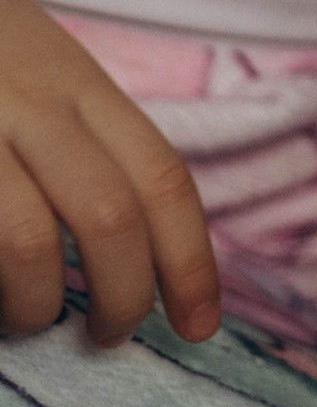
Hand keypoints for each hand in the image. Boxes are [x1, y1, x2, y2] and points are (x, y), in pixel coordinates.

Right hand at [0, 0, 218, 344]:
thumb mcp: (44, 69)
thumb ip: (90, 138)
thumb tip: (147, 246)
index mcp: (77, 84)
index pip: (162, 179)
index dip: (191, 263)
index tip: (199, 326)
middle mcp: (30, 102)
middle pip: (111, 218)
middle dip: (123, 298)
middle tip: (111, 336)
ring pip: (27, 244)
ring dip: (36, 306)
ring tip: (28, 319)